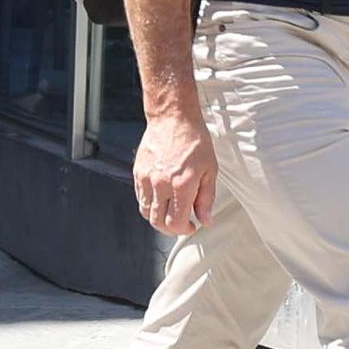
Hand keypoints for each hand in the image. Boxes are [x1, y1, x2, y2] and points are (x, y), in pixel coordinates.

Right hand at [133, 109, 218, 237]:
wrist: (173, 118)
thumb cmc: (194, 140)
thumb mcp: (210, 169)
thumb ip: (206, 198)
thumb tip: (205, 220)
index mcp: (182, 185)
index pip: (176, 223)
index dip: (184, 230)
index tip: (191, 225)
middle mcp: (162, 184)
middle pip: (158, 222)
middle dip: (170, 229)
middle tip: (180, 224)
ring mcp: (147, 178)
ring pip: (146, 212)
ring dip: (158, 217)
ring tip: (169, 211)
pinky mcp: (138, 172)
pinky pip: (140, 197)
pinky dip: (149, 203)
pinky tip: (160, 198)